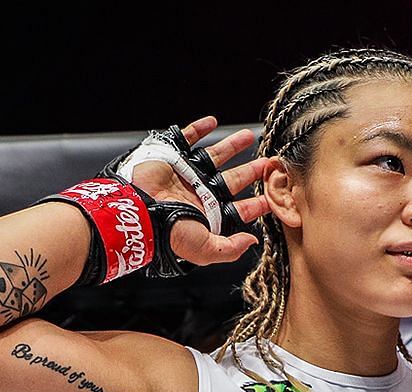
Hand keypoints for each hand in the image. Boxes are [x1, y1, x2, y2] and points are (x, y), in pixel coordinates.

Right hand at [129, 116, 270, 266]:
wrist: (137, 211)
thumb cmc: (169, 233)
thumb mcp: (205, 249)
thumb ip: (230, 249)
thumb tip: (252, 242)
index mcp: (209, 213)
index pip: (240, 209)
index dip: (257, 204)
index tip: (274, 197)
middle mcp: (200, 192)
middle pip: (233, 179)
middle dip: (251, 171)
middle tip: (268, 163)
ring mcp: (186, 173)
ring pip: (215, 155)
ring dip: (232, 146)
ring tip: (249, 136)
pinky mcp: (171, 155)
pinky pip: (186, 137)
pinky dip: (198, 128)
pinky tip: (212, 121)